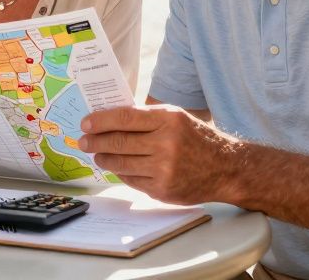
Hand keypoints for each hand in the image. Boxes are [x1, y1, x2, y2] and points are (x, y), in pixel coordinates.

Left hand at [78, 104, 237, 204]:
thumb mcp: (175, 118)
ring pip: (121, 163)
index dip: (101, 121)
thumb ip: (146, 118)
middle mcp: (166, 144)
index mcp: (168, 120)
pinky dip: (121, 172)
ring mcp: (164, 169)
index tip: (86, 123)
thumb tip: (109, 119)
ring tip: (97, 154)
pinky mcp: (162, 190)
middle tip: (83, 140)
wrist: (225, 168)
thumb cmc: (196, 138)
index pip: (125, 118)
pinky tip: (117, 167)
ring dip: (104, 158)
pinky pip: (132, 180)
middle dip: (95, 141)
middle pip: (119, 142)